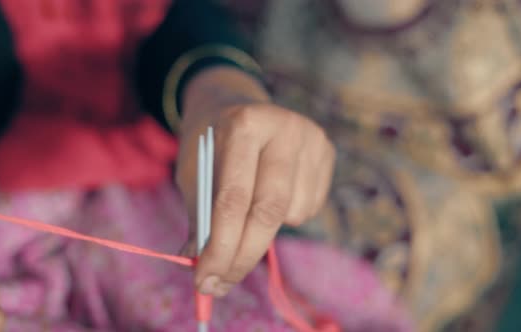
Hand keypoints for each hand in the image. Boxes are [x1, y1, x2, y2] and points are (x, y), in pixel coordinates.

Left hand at [176, 67, 334, 296]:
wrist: (234, 104)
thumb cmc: (209, 146)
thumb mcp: (193, 175)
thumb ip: (200, 221)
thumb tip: (205, 273)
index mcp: (243, 124)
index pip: (233, 199)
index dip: (219, 247)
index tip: (204, 281)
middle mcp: (284, 127)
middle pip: (269, 211)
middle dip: (243, 256)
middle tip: (221, 284)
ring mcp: (312, 137)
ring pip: (292, 214)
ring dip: (264, 231)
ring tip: (246, 207)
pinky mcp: (327, 150)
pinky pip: (309, 207)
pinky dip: (286, 217)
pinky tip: (271, 192)